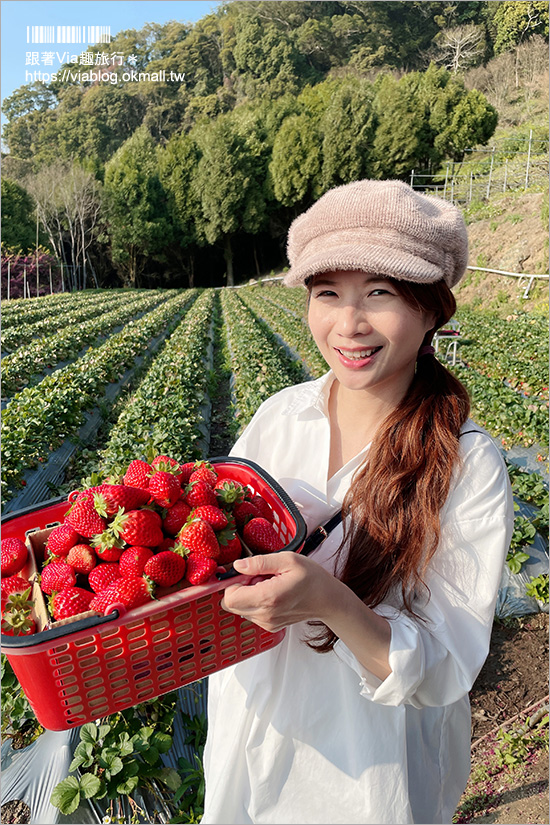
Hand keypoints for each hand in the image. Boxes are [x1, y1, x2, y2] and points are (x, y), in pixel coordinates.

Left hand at [220, 551, 335, 632]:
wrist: (327, 599)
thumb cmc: (311, 578)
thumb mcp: (288, 560)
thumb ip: (260, 562)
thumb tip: (238, 565)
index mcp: (268, 598)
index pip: (230, 598)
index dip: (233, 582)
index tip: (247, 573)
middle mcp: (265, 615)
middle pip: (231, 605)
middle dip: (239, 588)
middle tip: (259, 577)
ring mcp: (267, 623)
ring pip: (240, 609)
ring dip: (248, 595)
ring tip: (268, 584)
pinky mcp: (270, 626)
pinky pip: (251, 613)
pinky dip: (256, 602)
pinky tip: (272, 593)